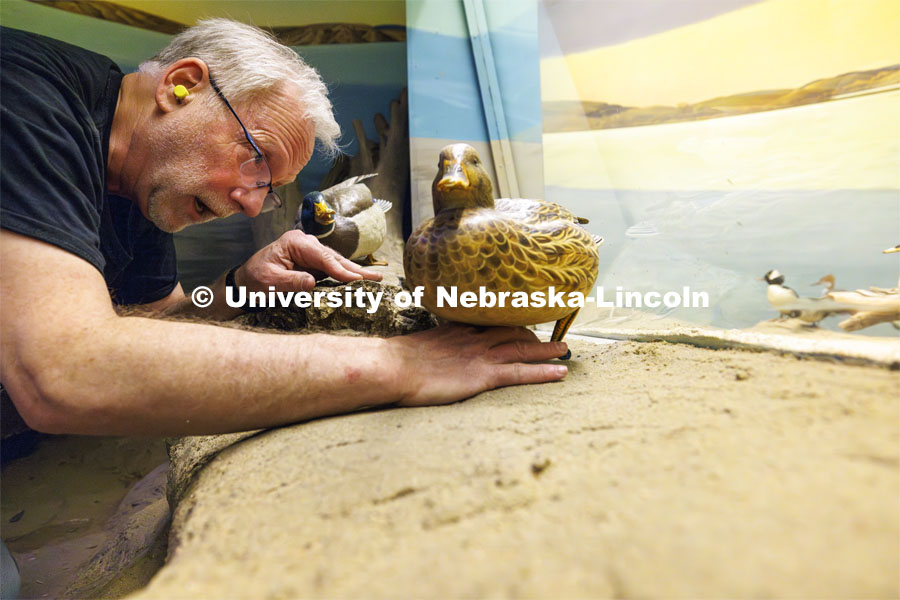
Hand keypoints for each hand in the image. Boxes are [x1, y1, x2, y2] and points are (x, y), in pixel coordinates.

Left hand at [236, 230, 381, 292]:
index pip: (322, 257)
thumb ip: (290, 282)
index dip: (340, 270)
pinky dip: (346, 276)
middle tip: (376, 277)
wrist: (245, 283)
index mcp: (295, 242)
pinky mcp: (312, 264)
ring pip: (336, 263)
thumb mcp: (269, 282)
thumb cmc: (254, 280)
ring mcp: (310, 253)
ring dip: (355, 272)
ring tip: (375, 279)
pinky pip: (332, 270)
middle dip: (355, 269)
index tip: (356, 280)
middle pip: (334, 257)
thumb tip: (312, 282)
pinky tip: (359, 280)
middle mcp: (305, 244)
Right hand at [389, 324, 567, 405]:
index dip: (509, 321)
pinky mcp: (484, 375)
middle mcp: (475, 338)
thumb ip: (432, 343)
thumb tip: (431, 347)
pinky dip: (543, 372)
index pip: (491, 322)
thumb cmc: (398, 360)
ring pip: (523, 348)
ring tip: (564, 349)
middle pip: (512, 331)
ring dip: (546, 349)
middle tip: (549, 335)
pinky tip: (561, 373)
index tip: (522, 321)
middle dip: (533, 333)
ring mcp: (482, 356)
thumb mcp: (418, 345)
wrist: (394, 366)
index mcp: (458, 330)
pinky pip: (521, 372)